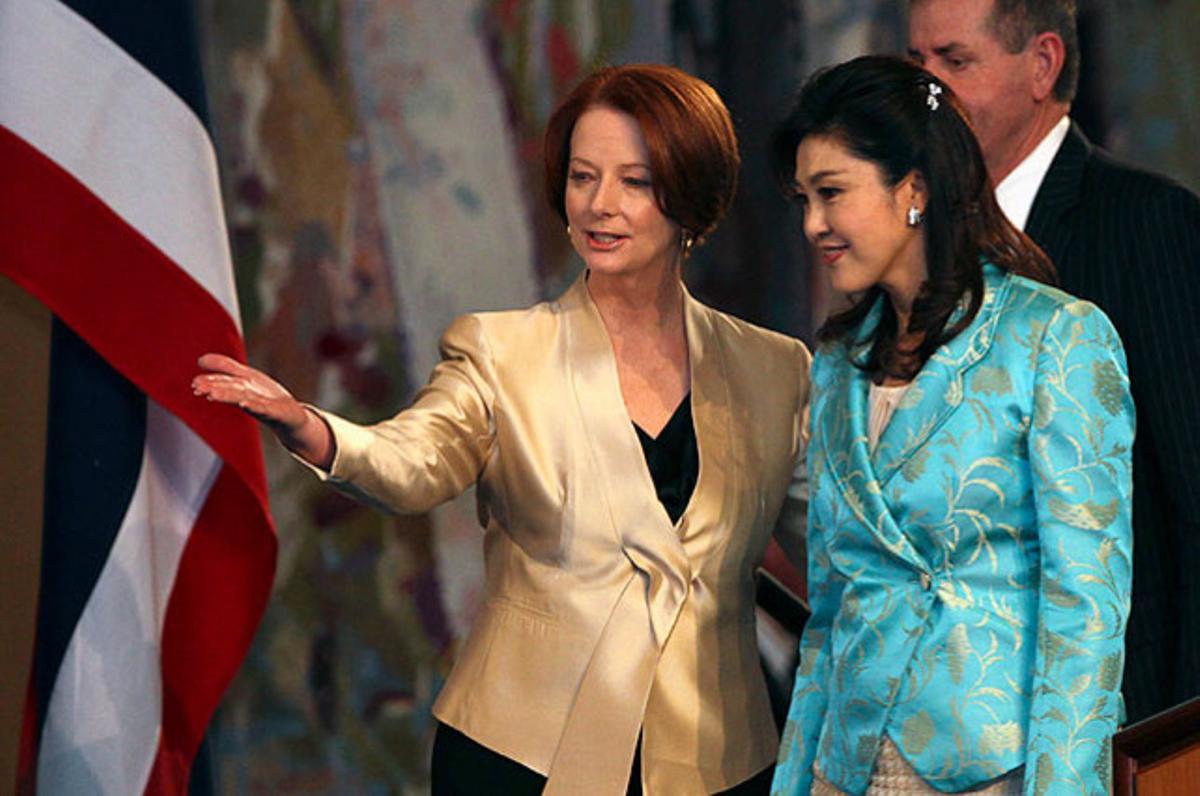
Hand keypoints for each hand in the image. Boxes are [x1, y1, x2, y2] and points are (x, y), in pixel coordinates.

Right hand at [192, 353, 333, 468]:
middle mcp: (248, 397)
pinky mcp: (275, 412)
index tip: (194, 384)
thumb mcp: (246, 376)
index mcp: (241, 389)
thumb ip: (225, 367)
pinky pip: (263, 408)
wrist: (291, 417)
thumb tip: (199, 360)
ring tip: (212, 395)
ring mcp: (261, 405)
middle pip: (230, 391)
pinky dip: (253, 406)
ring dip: (227, 397)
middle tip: (197, 389)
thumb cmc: (266, 396)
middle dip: (214, 389)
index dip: (209, 382)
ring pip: (242, 399)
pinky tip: (243, 403)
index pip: (223, 383)